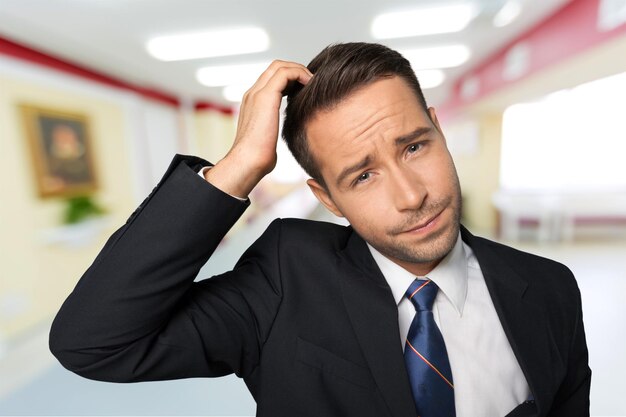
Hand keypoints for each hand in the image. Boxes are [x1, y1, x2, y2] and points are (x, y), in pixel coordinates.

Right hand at [204, 60, 312, 197]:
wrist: (247, 162)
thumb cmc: (258, 158)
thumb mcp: (268, 139)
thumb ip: (273, 131)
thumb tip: (287, 137)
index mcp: (252, 103)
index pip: (271, 78)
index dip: (291, 79)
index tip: (305, 90)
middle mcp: (253, 93)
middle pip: (275, 67)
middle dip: (296, 70)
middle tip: (312, 83)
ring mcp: (257, 93)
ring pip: (280, 66)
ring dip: (300, 70)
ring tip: (313, 83)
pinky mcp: (265, 96)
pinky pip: (285, 73)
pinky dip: (300, 74)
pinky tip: (310, 86)